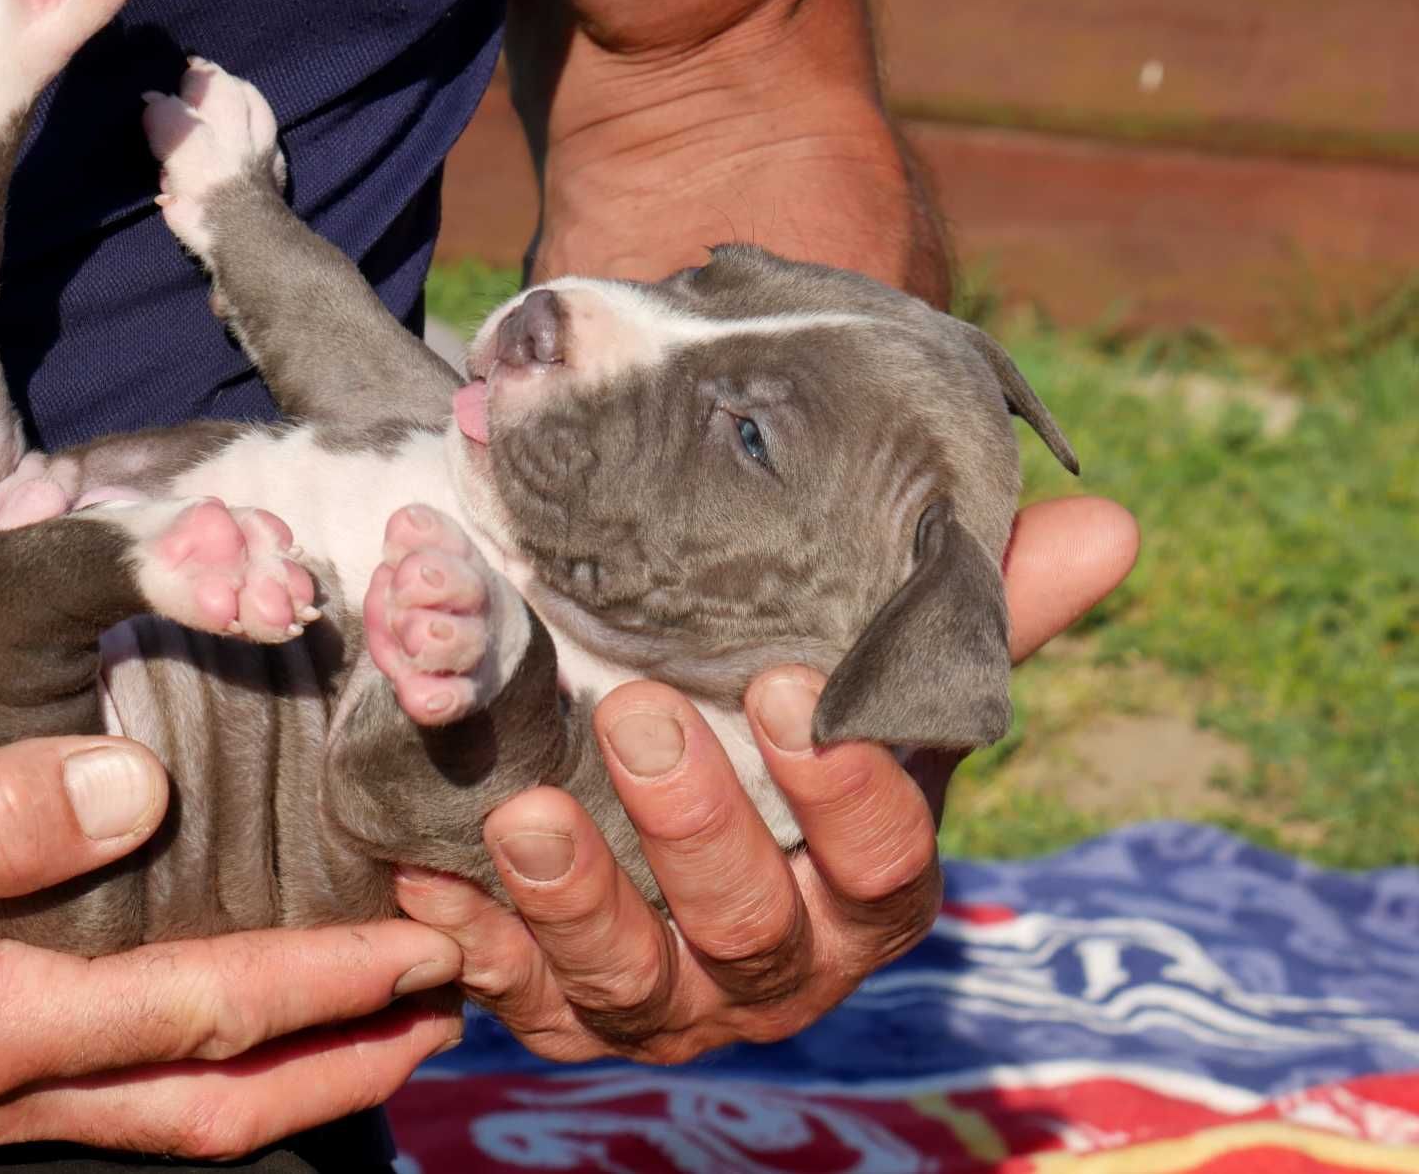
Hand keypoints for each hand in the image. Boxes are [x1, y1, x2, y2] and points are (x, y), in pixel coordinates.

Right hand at [0, 712, 462, 1156]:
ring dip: (291, 1078)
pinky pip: (114, 1095)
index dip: (334, 985)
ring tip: (381, 1028)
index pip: (208, 1013)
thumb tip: (130, 791)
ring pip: (170, 1114)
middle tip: (453, 1009)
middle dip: (348, 1064)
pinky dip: (202, 1069)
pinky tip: (228, 1019)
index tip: (432, 944)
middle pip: (215, 1104)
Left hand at [395, 495, 1136, 1061]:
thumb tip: (1107, 526)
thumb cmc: (785, 736)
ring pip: (629, 981)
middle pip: (750, 924)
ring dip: (576, 901)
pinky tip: (429, 878)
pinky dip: (473, 942)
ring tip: (524, 812)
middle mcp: (777, 965)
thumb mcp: (869, 676)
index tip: (791, 685)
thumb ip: (966, 614)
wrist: (669, 799)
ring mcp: (664, 1001)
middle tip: (636, 711)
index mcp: (868, 889)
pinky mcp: (558, 1009)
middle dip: (695, 828)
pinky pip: (512, 995)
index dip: (844, 787)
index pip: (884, 862)